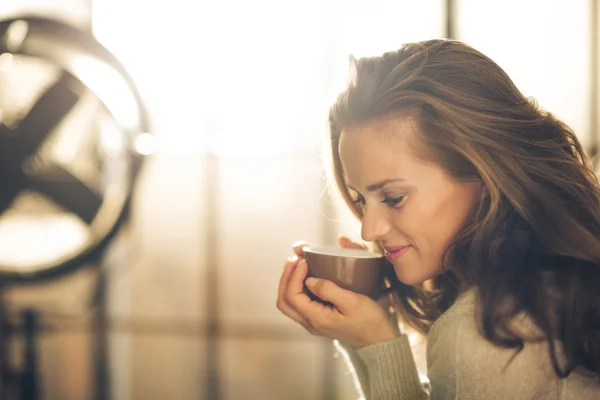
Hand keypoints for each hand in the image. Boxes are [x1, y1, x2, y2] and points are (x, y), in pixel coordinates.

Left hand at [276, 237, 399, 347]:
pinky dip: (296, 288)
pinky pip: (298, 304)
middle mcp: (310, 323)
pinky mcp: (318, 319)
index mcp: (317, 318)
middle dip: (285, 278)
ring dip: (289, 283)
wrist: (378, 339)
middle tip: (294, 260)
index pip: (292, 296)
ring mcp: (312, 323)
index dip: (293, 275)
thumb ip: (329, 290)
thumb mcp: (352, 302)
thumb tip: (309, 280)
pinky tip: (306, 276)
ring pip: (289, 303)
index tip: (304, 261)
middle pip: (284, 301)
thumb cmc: (369, 320)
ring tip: (297, 266)